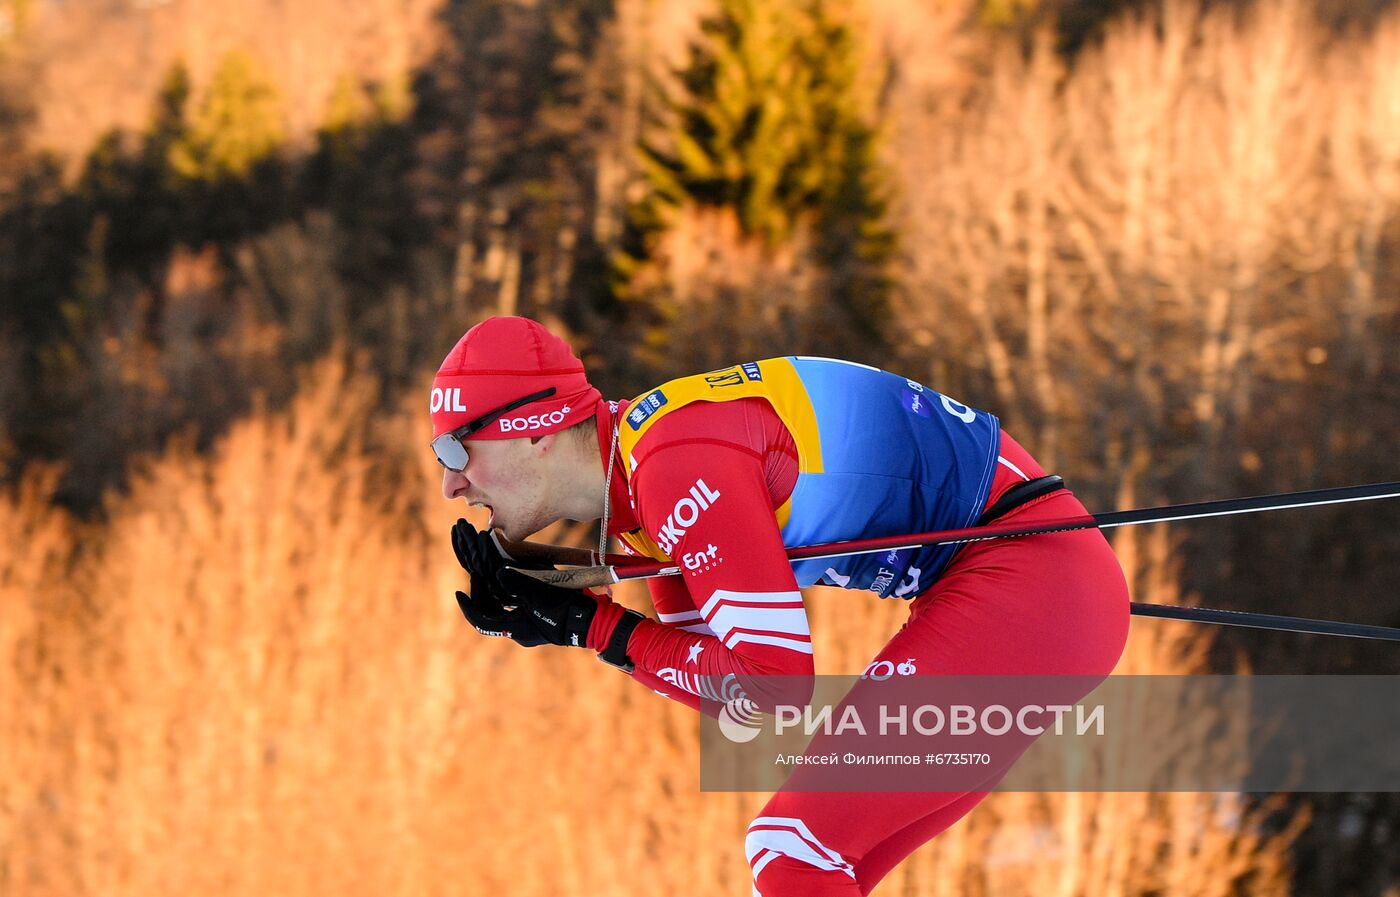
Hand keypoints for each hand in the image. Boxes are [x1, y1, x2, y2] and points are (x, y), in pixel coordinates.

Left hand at [450, 518, 595, 647]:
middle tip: (475, 572)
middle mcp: (518, 629)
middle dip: (481, 591)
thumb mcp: (541, 596)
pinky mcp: (538, 617)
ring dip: (494, 590)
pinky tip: (508, 576)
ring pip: (502, 608)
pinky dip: (509, 591)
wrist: (594, 622)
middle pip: (490, 611)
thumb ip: (519, 583)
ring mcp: (528, 624)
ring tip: (487, 572)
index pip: (482, 621)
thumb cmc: (568, 611)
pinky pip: (516, 605)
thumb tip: (498, 571)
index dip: (468, 607)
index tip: (459, 594)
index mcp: (515, 628)